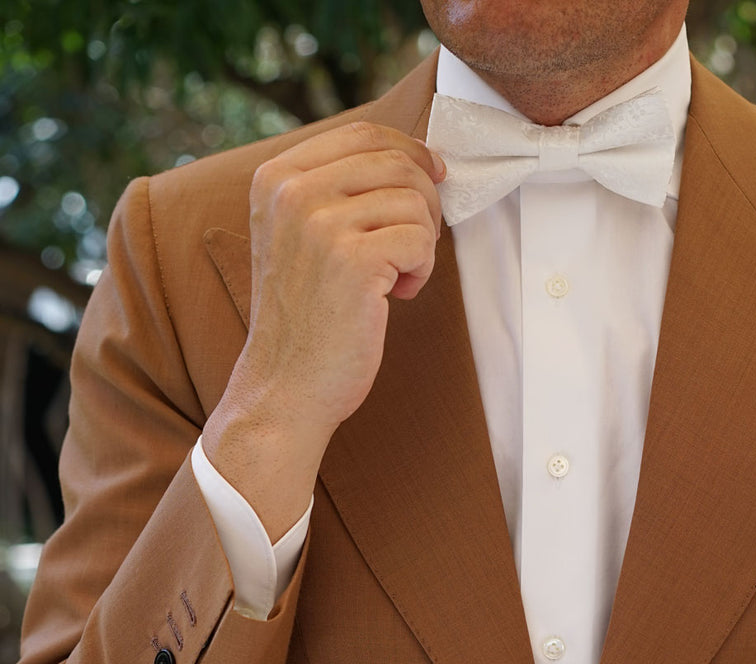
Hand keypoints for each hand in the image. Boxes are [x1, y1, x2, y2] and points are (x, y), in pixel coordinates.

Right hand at [203, 122, 445, 539]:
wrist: (285, 387)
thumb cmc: (305, 320)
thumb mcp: (301, 237)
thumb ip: (336, 192)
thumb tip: (415, 159)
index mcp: (275, 178)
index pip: (362, 134)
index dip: (409, 151)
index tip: (431, 177)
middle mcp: (291, 191)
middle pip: (395, 162)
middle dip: (422, 203)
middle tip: (412, 249)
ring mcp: (320, 223)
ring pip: (414, 200)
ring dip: (421, 244)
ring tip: (395, 279)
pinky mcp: (353, 260)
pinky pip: (420, 240)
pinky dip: (420, 271)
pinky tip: (394, 297)